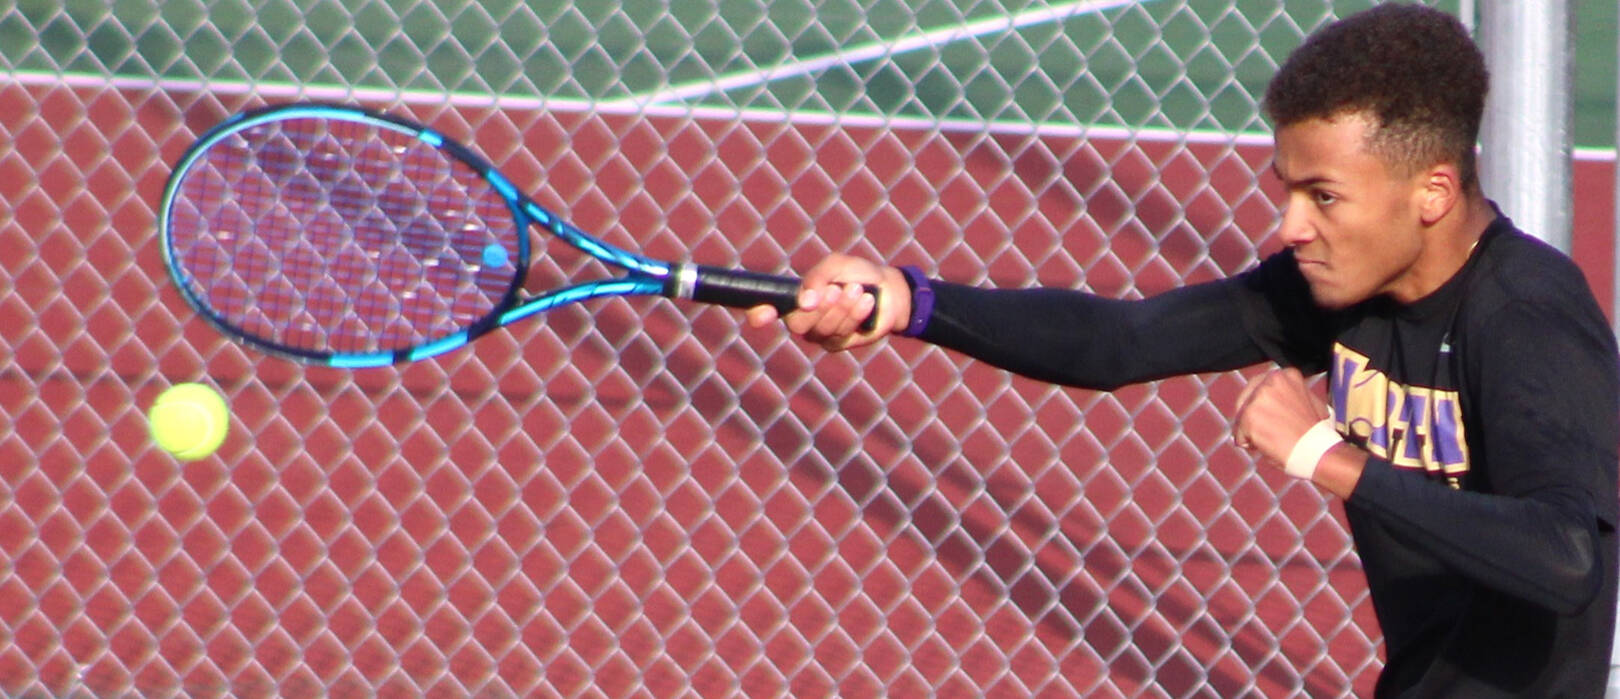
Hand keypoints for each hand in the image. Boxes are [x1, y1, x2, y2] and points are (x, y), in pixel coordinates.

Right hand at [744, 253, 911, 350]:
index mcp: (795, 298)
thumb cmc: (857, 274)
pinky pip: (841, 333)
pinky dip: (854, 314)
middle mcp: (802, 319)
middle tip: (836, 290)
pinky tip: (866, 301)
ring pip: (822, 328)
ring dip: (841, 307)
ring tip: (857, 290)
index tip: (762, 315)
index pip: (766, 309)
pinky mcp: (838, 344)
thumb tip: (805, 299)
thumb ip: (817, 277)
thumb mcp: (836, 265)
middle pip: (797, 323)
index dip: (759, 313)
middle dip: (819, 307)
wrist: (888, 289)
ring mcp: (819, 334)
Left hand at [1232, 367, 1330, 467]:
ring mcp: (1259, 398)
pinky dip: (1249, 443)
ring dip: (1250, 432)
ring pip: (1241, 418)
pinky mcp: (1249, 416)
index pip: (1257, 386)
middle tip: (1264, 430)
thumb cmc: (1314, 433)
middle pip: (1245, 400)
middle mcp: (1270, 381)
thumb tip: (1272, 397)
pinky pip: (1239, 434)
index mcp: (1285, 375)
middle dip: (1250, 417)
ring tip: (1271, 439)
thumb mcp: (1306, 401)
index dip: (1258, 404)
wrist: (1318, 451)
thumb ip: (1288, 395)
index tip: (1264, 415)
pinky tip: (1266, 446)